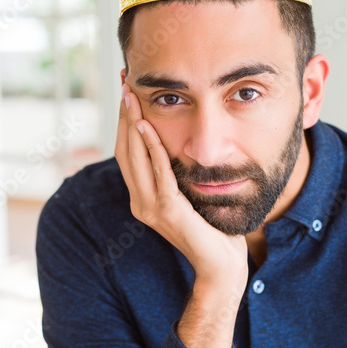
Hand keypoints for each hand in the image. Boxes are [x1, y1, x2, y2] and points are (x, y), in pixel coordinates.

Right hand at [114, 83, 248, 291]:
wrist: (222, 265)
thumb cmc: (212, 230)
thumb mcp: (191, 194)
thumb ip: (179, 174)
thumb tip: (181, 144)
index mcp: (142, 197)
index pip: (127, 152)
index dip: (125, 120)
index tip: (128, 90)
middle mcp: (139, 202)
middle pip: (125, 149)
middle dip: (125, 114)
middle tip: (125, 81)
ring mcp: (150, 208)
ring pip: (135, 157)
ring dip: (133, 123)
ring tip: (132, 95)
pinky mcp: (167, 211)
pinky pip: (157, 173)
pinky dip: (151, 148)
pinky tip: (147, 126)